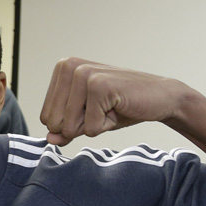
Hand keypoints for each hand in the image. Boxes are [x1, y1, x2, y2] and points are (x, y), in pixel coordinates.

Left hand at [39, 57, 188, 145]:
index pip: (46, 117)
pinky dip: (106, 126)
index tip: (93, 110)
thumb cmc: (122, 106)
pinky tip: (119, 108)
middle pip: (54, 123)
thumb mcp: (87, 119)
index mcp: (62, 69)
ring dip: (94, 126)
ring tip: (111, 108)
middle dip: (80, 126)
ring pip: (70, 126)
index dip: (70, 125)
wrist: (160, 97)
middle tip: (103, 110)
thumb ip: (65, 129)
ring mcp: (84, 74)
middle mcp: (69, 66)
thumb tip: (49, 139)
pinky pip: (89, 128)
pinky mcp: (99, 86)